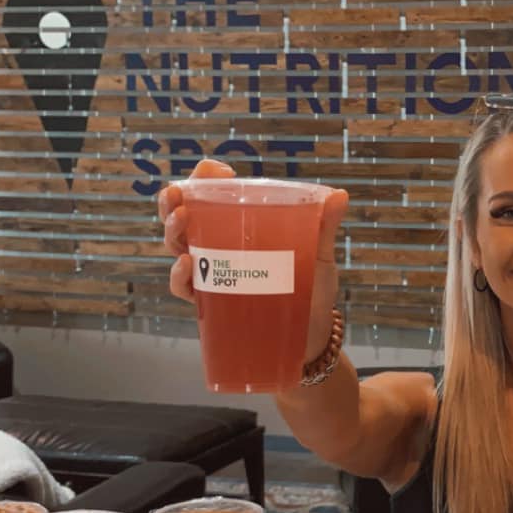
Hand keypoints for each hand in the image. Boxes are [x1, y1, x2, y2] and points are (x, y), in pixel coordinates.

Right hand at [160, 160, 350, 358]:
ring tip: (182, 221)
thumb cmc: (312, 292)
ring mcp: (213, 274)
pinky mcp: (212, 304)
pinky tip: (187, 264)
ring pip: (178, 246)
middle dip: (172, 201)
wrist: (311, 340)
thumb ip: (324, 227)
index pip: (212, 193)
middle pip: (183, 216)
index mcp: (242, 226)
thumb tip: (340, 195)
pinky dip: (179, 276)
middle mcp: (220, 246)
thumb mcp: (320, 257)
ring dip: (172, 231)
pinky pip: (185, 288)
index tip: (216, 172)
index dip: (205, 177)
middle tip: (178, 196)